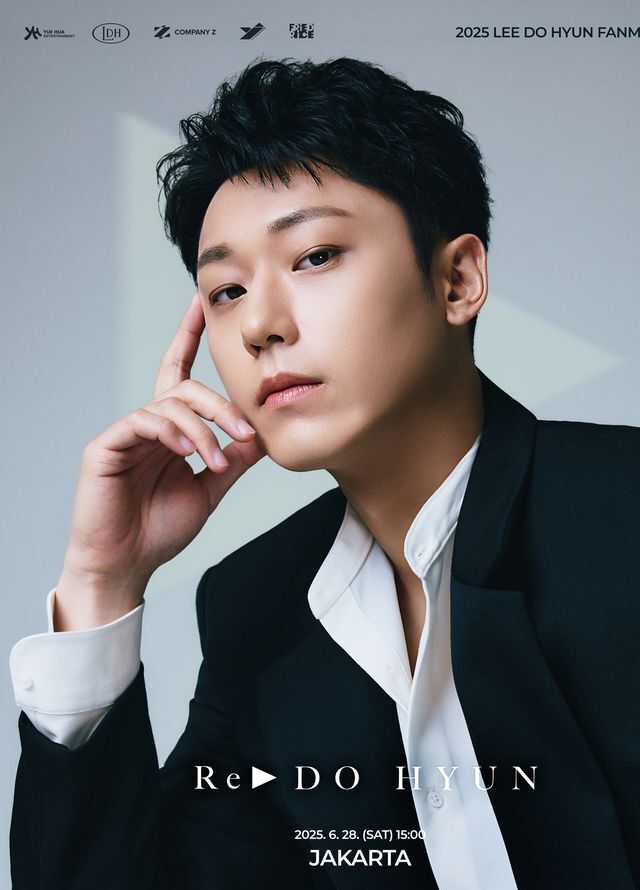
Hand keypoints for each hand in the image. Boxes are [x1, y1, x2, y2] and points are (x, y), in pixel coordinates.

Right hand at [55, 294, 263, 626]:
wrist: (125, 565)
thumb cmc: (159, 529)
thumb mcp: (209, 489)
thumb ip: (232, 459)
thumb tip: (263, 434)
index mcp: (169, 430)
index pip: (180, 374)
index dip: (188, 336)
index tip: (201, 303)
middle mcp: (147, 425)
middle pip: (185, 388)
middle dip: (221, 404)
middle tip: (245, 431)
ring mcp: (125, 433)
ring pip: (168, 403)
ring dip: (203, 428)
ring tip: (216, 460)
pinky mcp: (106, 447)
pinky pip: (143, 421)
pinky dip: (172, 433)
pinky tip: (188, 452)